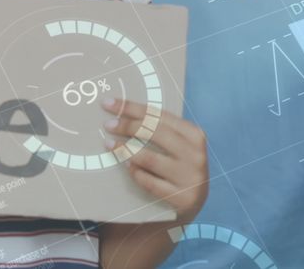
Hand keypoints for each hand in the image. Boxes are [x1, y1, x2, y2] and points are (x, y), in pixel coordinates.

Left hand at [103, 98, 207, 222]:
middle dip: (128, 126)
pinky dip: (135, 173)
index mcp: (194, 134)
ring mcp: (189, 177)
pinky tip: (126, 166)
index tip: (110, 104)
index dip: (132, 107)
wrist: (193, 201)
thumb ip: (160, 130)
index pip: (159, 115)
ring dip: (126, 150)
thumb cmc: (179, 165)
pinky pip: (150, 183)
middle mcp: (195, 154)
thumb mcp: (178, 144)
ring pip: (150, 159)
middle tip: (108, 124)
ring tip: (110, 145)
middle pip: (155, 133)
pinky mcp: (181, 198)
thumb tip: (124, 113)